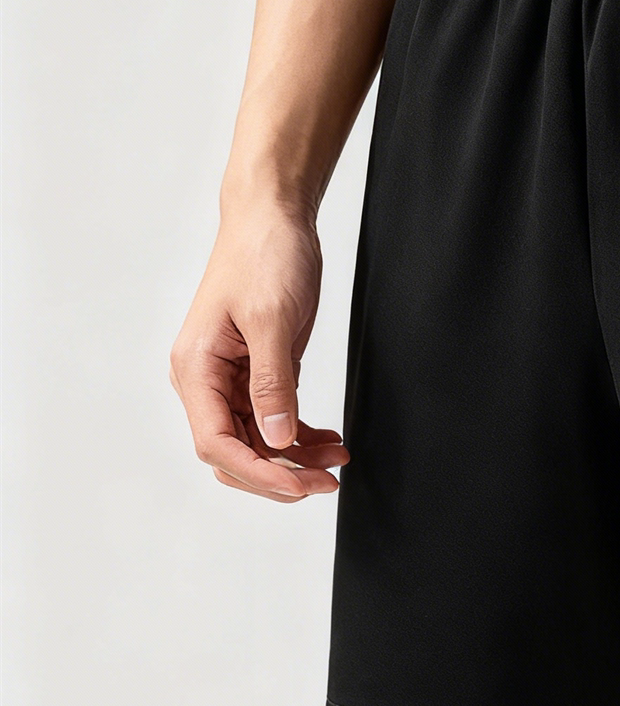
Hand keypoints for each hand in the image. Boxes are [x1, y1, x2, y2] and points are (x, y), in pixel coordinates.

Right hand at [170, 206, 346, 501]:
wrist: (274, 219)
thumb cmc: (264, 256)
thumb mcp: (272, 320)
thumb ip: (273, 383)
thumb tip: (276, 439)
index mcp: (196, 368)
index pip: (216, 444)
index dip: (259, 472)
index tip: (300, 485)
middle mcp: (206, 379)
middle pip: (234, 452)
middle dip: (279, 474)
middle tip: (326, 482)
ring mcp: (231, 377)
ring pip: (257, 440)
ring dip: (295, 458)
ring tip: (337, 460)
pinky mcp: (257, 370)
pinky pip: (272, 419)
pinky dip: (299, 435)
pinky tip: (327, 440)